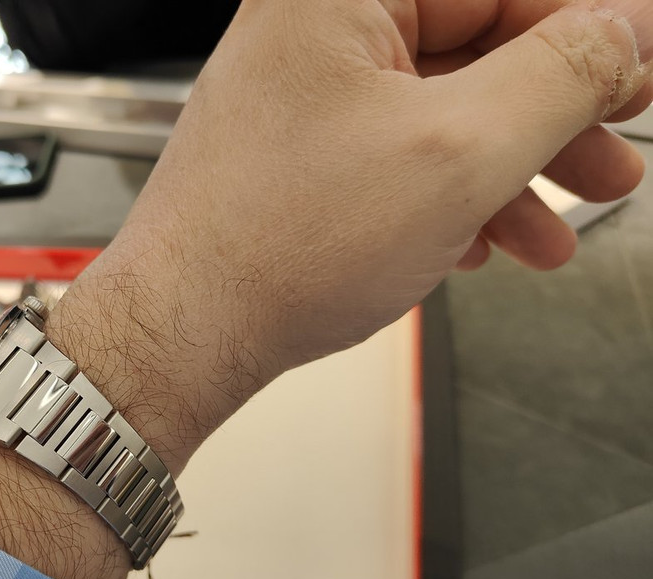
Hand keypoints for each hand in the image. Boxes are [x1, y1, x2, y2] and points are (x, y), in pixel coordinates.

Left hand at [51, 0, 652, 473]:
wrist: (183, 336)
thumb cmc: (273, 248)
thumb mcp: (458, 152)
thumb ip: (562, 75)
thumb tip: (625, 28)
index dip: (585, 29)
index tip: (635, 74)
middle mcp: (311, 32)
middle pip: (473, 47)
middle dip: (554, 114)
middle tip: (611, 154)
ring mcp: (300, 100)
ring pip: (439, 114)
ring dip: (509, 171)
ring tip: (558, 227)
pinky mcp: (297, 162)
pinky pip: (395, 159)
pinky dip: (449, 199)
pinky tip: (484, 243)